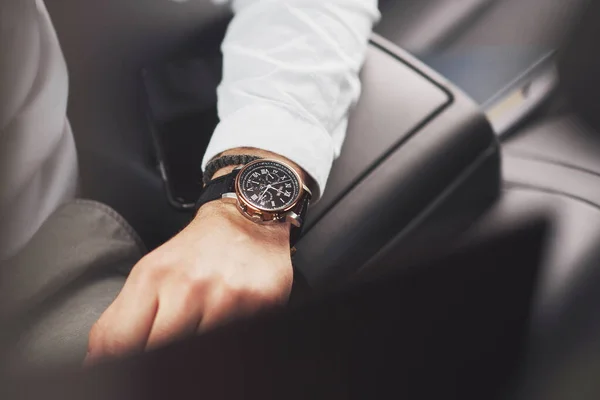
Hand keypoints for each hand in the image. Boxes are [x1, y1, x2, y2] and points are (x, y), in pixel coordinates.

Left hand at [85, 200, 292, 363]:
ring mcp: (221, 298)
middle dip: (153, 356)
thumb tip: (100, 354)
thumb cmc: (202, 248)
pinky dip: (221, 340)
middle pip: (153, 350)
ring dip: (191, 347)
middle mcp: (185, 287)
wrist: (252, 222)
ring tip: (197, 328)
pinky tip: (222, 322)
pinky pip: (227, 342)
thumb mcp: (155, 270)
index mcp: (152, 276)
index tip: (116, 368)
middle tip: (160, 351)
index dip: (111, 361)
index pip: (117, 340)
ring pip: (192, 350)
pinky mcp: (254, 306)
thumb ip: (125, 313)